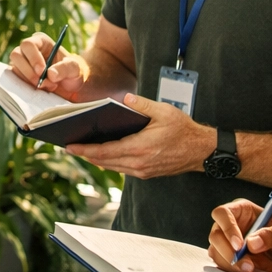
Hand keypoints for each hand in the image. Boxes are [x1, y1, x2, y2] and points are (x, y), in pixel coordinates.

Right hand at [8, 32, 88, 98]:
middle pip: (16, 55)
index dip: (33, 57)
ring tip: (47, 86)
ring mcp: (22, 62)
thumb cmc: (72, 72)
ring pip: (14, 68)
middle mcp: (28, 50)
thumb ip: (65, 68)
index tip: (42, 71)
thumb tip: (50, 74)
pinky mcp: (19, 75)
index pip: (28, 44)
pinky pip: (14, 79)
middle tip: (42, 82)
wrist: (69, 85)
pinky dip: (25, 86)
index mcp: (41, 42)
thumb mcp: (75, 69)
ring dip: (29, 80)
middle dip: (28, 71)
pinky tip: (39, 90)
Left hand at [66, 95, 210, 177]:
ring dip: (96, 160)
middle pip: (105, 161)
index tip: (70, 146)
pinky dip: (109, 162)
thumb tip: (124, 99)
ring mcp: (142, 170)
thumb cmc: (184, 130)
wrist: (201, 150)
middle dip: (86, 155)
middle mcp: (139, 163)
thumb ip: (142, 105)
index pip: (105, 151)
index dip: (86, 149)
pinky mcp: (146, 173)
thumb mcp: (164, 111)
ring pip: (112, 167)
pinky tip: (103, 154)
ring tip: (82, 150)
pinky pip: (122, 169)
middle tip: (70, 147)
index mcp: (140, 147)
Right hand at [208, 198, 271, 271]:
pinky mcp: (227, 259)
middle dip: (228, 252)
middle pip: (215, 235)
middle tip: (247, 265)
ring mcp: (226, 242)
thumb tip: (252, 243)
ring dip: (230, 264)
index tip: (239, 245)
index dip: (227, 228)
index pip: (223, 213)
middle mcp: (230, 225)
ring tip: (251, 271)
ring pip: (216, 252)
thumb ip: (271, 235)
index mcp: (241, 210)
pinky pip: (221, 265)